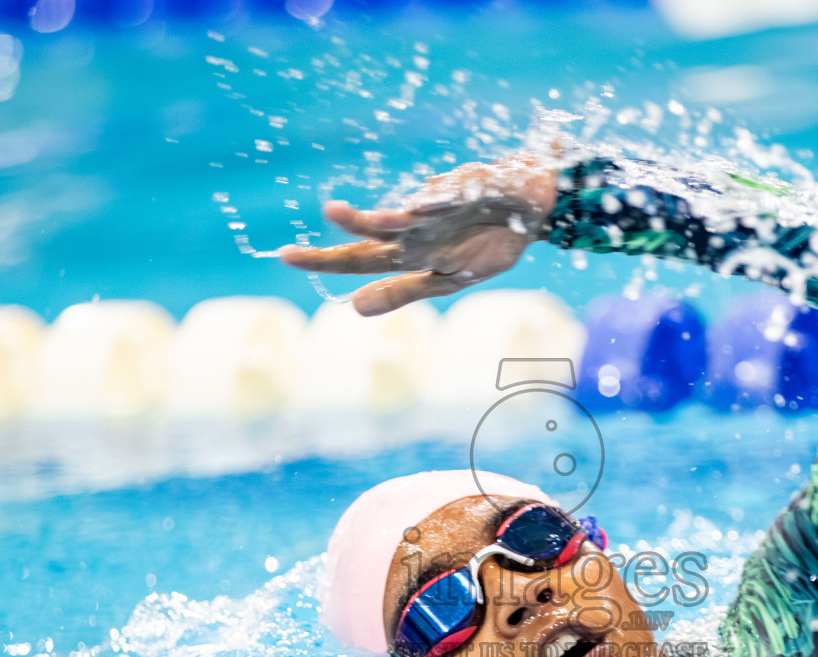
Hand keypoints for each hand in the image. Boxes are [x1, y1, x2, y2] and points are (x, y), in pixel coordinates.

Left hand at [280, 155, 558, 316]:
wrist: (533, 208)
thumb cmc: (487, 242)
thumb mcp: (447, 279)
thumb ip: (402, 292)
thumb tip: (353, 308)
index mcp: (409, 250)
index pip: (359, 257)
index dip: (324, 258)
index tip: (284, 256)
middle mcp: (418, 226)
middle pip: (377, 229)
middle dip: (350, 224)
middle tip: (322, 216)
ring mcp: (444, 205)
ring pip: (412, 211)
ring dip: (392, 215)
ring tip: (366, 219)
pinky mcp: (475, 186)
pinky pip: (457, 194)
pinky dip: (443, 199)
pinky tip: (425, 205)